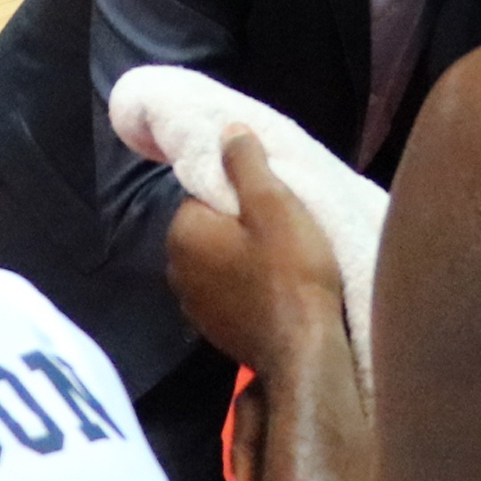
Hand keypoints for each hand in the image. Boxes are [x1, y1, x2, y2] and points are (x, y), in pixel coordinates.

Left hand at [164, 129, 350, 376]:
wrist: (304, 349)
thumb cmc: (290, 271)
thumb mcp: (274, 204)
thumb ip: (245, 163)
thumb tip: (226, 130)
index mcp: (183, 233)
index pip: (203, 193)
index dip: (240, 193)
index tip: (273, 202)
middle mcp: (176, 269)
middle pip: (210, 228)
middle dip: (240, 225)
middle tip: (284, 228)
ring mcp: (193, 305)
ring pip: (219, 260)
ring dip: (243, 256)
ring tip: (285, 258)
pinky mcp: (213, 330)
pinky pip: (227, 290)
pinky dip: (246, 286)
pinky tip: (276, 288)